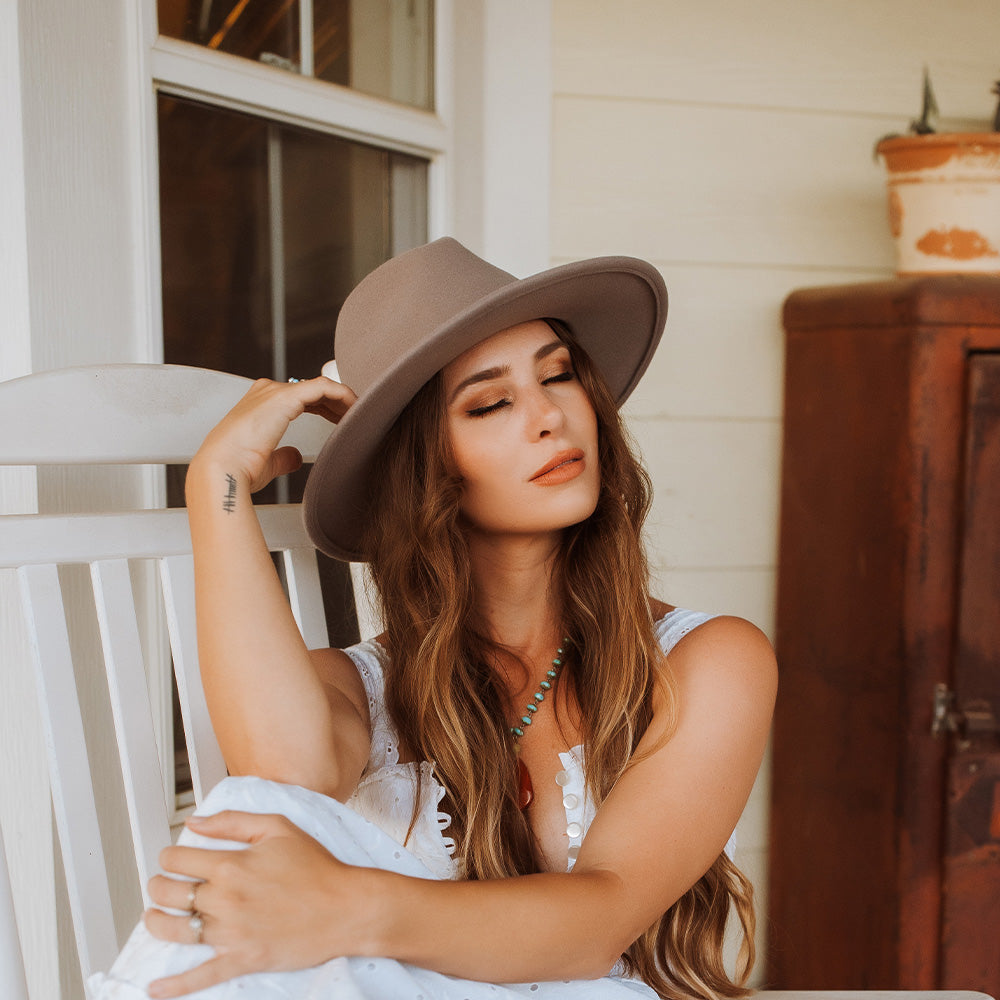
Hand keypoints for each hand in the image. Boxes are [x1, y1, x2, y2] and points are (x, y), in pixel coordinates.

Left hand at [144, 811, 361, 996]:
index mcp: (231, 865)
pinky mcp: (242, 959)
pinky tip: (155, 987)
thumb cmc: (316, 865)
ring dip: (156, 923)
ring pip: (175, 931)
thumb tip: (194, 823)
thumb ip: (232, 821)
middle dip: (158, 886)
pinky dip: (174, 985)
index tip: (172, 858)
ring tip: (153, 917)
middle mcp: (225, 899)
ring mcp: (231, 933)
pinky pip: (200, 976)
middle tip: (161, 884)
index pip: (178, 860)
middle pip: (169, 894)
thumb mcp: (278, 827)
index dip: (168, 857)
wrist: (345, 906)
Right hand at [190, 376, 356, 493]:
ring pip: (322, 386)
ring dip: (343, 400)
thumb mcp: (267, 461)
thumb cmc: (239, 470)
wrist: (223, 470)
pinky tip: (354, 408)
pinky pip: (324, 386)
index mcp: (260, 403)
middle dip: (337, 404)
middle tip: (355, 419)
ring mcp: (276, 391)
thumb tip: (296, 458)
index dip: (324, 408)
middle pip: (313, 390)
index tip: (341, 421)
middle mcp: (267, 392)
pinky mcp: (286, 396)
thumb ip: (284, 456)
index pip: (300, 397)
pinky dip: (343, 395)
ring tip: (360, 415)